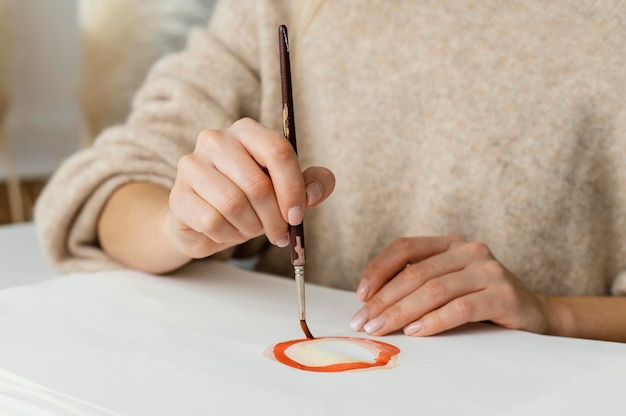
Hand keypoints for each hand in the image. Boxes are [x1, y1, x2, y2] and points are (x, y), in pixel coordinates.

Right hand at [168, 118, 334, 258]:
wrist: (203, 222)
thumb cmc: (249, 201)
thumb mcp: (285, 191)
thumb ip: (310, 185)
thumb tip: (314, 192)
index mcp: (246, 131)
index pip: (277, 151)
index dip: (293, 188)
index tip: (297, 216)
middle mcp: (216, 140)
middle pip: (257, 184)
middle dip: (273, 218)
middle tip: (278, 233)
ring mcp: (192, 165)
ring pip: (234, 205)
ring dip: (250, 227)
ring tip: (250, 229)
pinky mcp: (178, 195)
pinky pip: (212, 222)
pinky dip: (227, 235)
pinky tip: (226, 231)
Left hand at [349, 234, 549, 336]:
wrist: (534, 313)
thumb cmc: (480, 300)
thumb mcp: (448, 284)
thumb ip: (418, 283)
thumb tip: (370, 302)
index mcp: (449, 243)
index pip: (404, 247)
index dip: (378, 269)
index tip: (360, 296)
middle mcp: (468, 250)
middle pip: (415, 273)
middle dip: (384, 300)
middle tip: (363, 322)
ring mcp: (488, 270)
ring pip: (434, 290)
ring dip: (402, 312)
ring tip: (382, 329)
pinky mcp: (503, 294)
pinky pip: (460, 307)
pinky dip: (435, 321)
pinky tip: (416, 331)